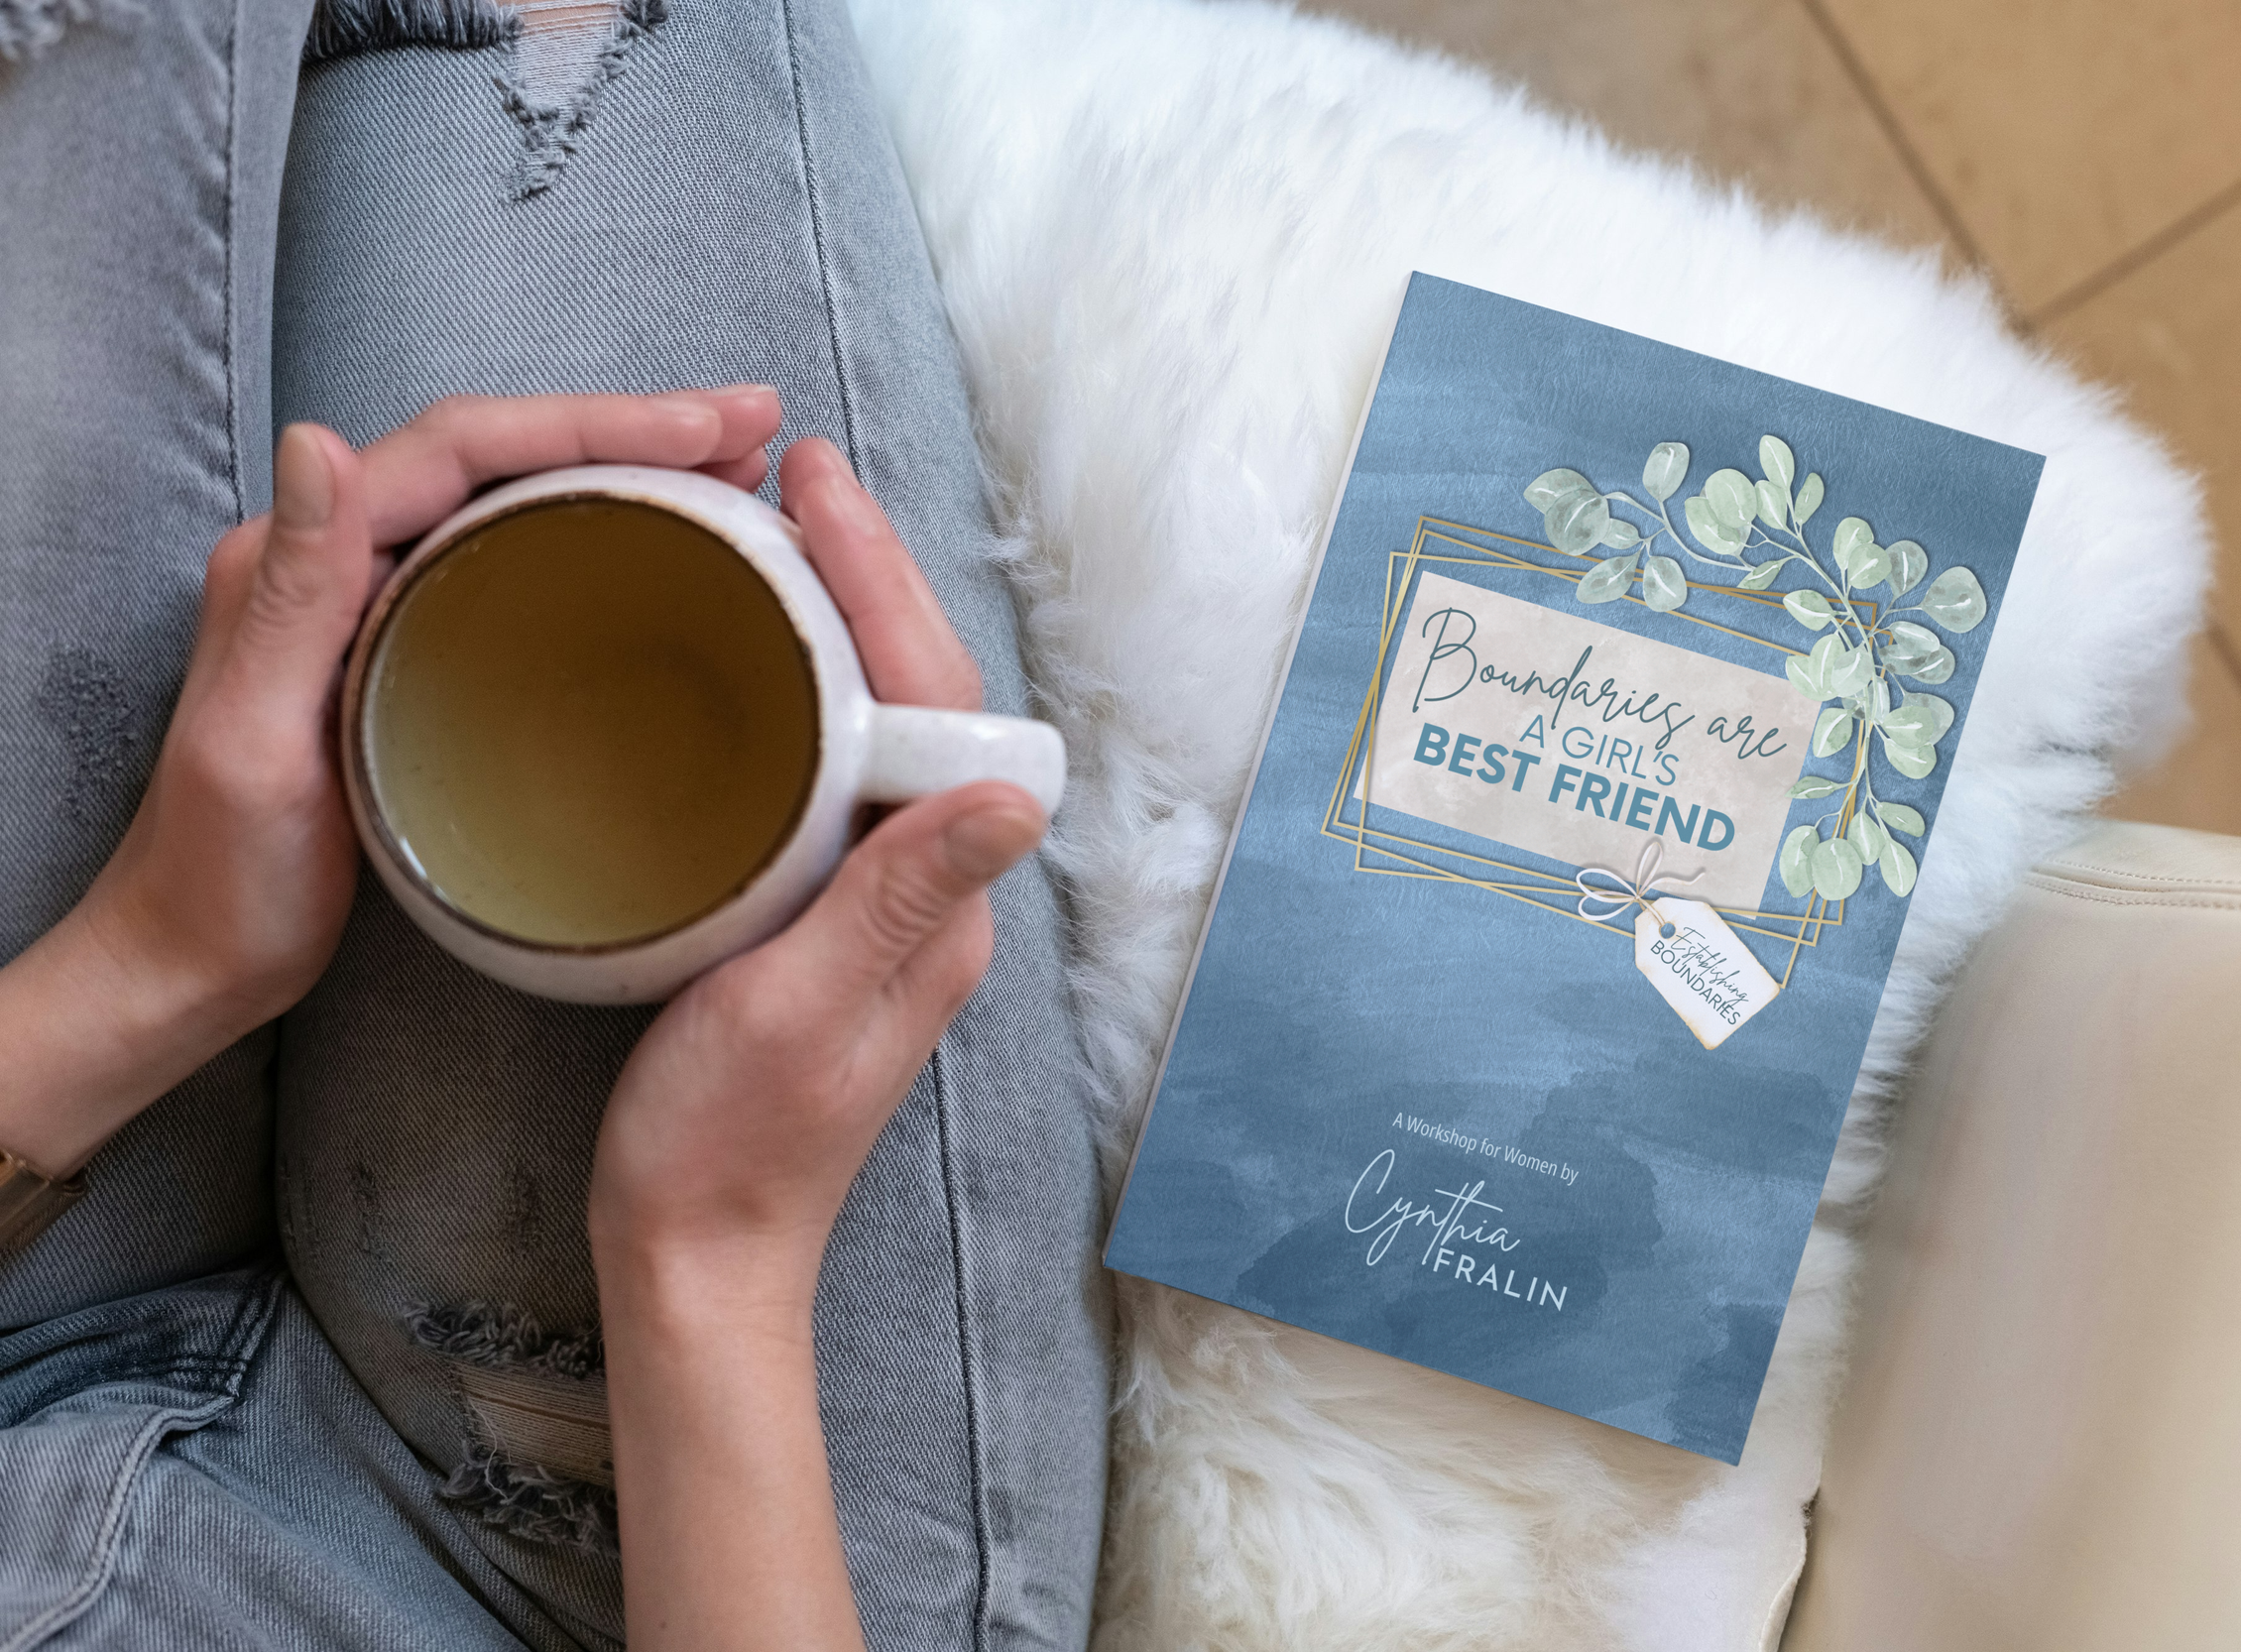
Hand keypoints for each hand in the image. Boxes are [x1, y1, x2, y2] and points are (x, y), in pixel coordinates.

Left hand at [0, 388, 784, 1179]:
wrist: (198, 959)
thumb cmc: (223, 876)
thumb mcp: (252, 738)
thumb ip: (293, 595)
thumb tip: (318, 441)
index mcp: (303, 554)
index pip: (465, 445)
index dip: (592, 421)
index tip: (704, 428)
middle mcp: (340, 553)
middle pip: (507, 454)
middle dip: (637, 429)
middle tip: (756, 428)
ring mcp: (381, 597)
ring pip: (523, 499)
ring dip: (633, 472)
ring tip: (741, 473)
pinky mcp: (417, 647)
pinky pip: (523, 562)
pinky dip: (607, 540)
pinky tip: (672, 557)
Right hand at [588, 436, 1047, 1297]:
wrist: (697, 1257)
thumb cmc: (725, 1147)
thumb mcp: (796, 1011)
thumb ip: (895, 900)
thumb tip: (1013, 791)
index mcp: (937, 904)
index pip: (939, 702)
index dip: (885, 584)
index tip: (819, 490)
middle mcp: (932, 892)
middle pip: (923, 695)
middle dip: (868, 576)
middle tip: (792, 475)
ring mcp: (884, 904)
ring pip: (883, 722)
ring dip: (842, 619)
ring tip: (775, 530)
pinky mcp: (832, 919)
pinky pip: (838, 769)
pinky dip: (805, 690)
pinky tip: (751, 660)